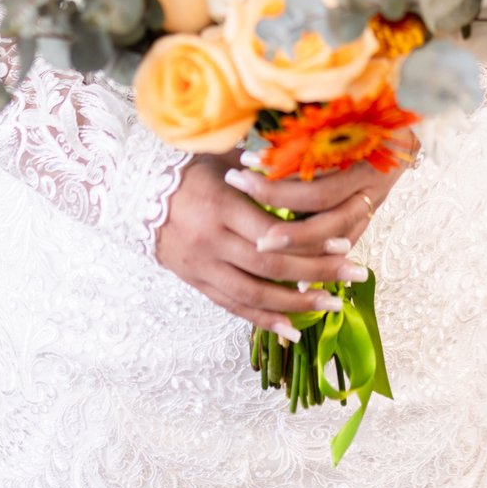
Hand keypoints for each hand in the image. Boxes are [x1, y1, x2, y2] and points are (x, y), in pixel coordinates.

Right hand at [155, 149, 406, 341]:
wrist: (131, 192)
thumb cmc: (185, 168)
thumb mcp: (221, 158)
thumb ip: (261, 167)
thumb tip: (307, 162)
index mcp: (221, 206)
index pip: (273, 233)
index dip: (311, 242)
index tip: (346, 243)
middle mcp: (211, 241)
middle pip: (271, 267)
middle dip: (318, 273)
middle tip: (356, 274)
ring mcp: (202, 266)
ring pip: (254, 295)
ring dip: (297, 304)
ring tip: (333, 305)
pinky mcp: (195, 281)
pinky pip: (232, 307)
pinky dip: (262, 320)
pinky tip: (291, 329)